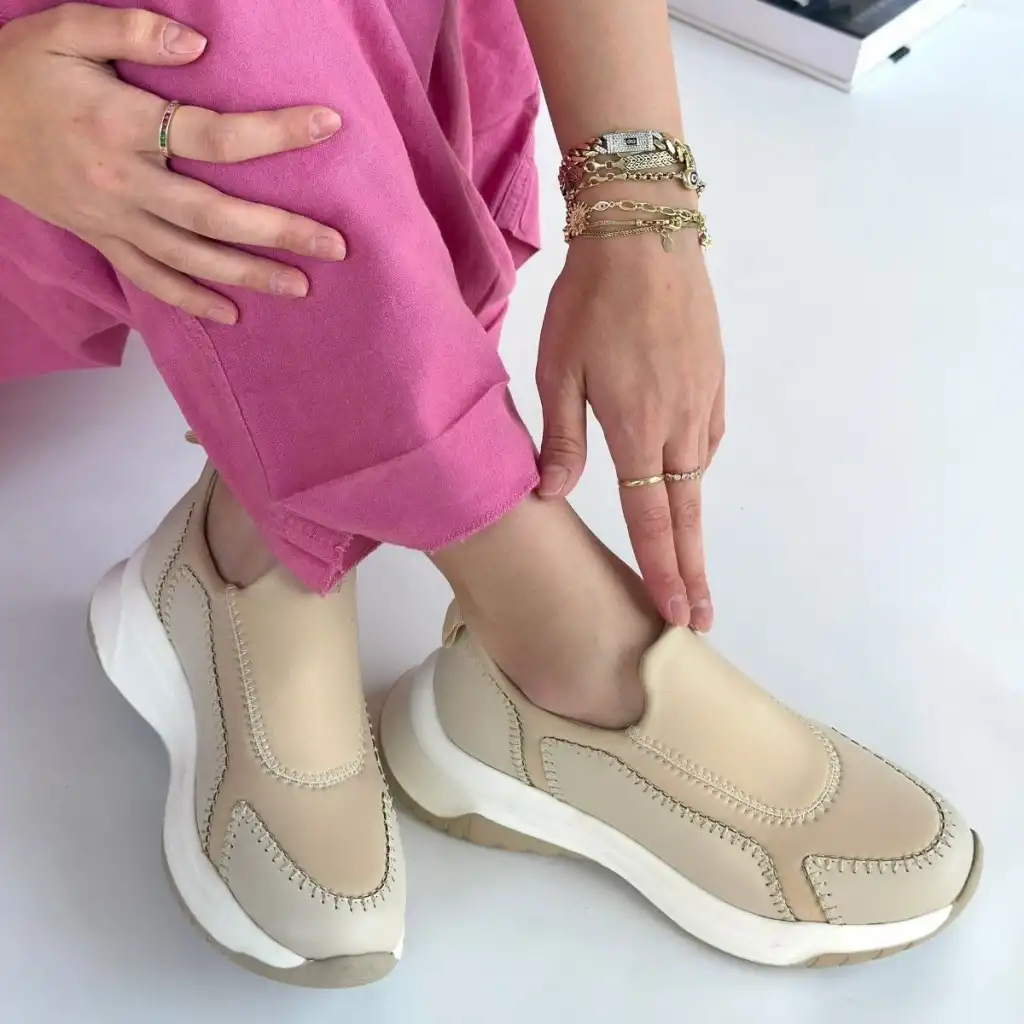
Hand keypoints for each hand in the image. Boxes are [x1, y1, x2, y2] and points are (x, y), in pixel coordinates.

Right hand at [0, 4, 346, 323]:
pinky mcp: (101, 240)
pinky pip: (150, 280)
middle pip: (215, 216)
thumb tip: (198, 45)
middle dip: (280, 232)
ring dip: (249, 276)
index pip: (214, 134)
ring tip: (302, 287)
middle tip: (336, 246)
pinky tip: (232, 315)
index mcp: (120, 125)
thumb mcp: (65, 29)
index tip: (328, 124)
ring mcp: (112, 220)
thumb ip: (133, 30)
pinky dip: (191, 301)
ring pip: (190, 259)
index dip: (275, 132)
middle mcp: (123, 183)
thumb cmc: (19, 71)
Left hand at [535, 222, 724, 631]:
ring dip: (693, 525)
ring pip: (697, 479)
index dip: (663, 570)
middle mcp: (680, 425)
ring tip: (689, 563)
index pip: (653, 518)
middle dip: (692, 571)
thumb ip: (562, 438)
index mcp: (638, 429)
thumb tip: (552, 494)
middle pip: (686, 515)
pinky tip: (688, 479)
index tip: (676, 614)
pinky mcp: (714, 379)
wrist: (645, 232)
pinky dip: (695, 472)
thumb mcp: (559, 369)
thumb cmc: (591, 299)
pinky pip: (707, 440)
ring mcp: (703, 401)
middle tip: (702, 618)